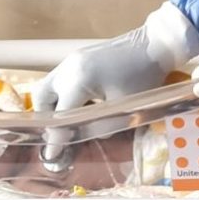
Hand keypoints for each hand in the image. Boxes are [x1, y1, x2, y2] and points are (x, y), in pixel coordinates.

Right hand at [31, 2, 198, 158]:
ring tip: (69, 122)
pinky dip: (63, 94)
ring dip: (53, 105)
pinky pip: (61, 79)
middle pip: (42, 97)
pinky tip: (80, 105)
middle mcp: (68, 68)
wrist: (156, 44)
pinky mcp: (79, 57)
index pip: (59, 116)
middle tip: (59, 134)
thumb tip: (82, 136)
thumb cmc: (143, 77)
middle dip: (47, 118)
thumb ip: (100, 125)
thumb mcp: (123, 107)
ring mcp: (72, 59)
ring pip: (48, 86)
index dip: (56, 138)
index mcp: (78, 81)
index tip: (53, 156)